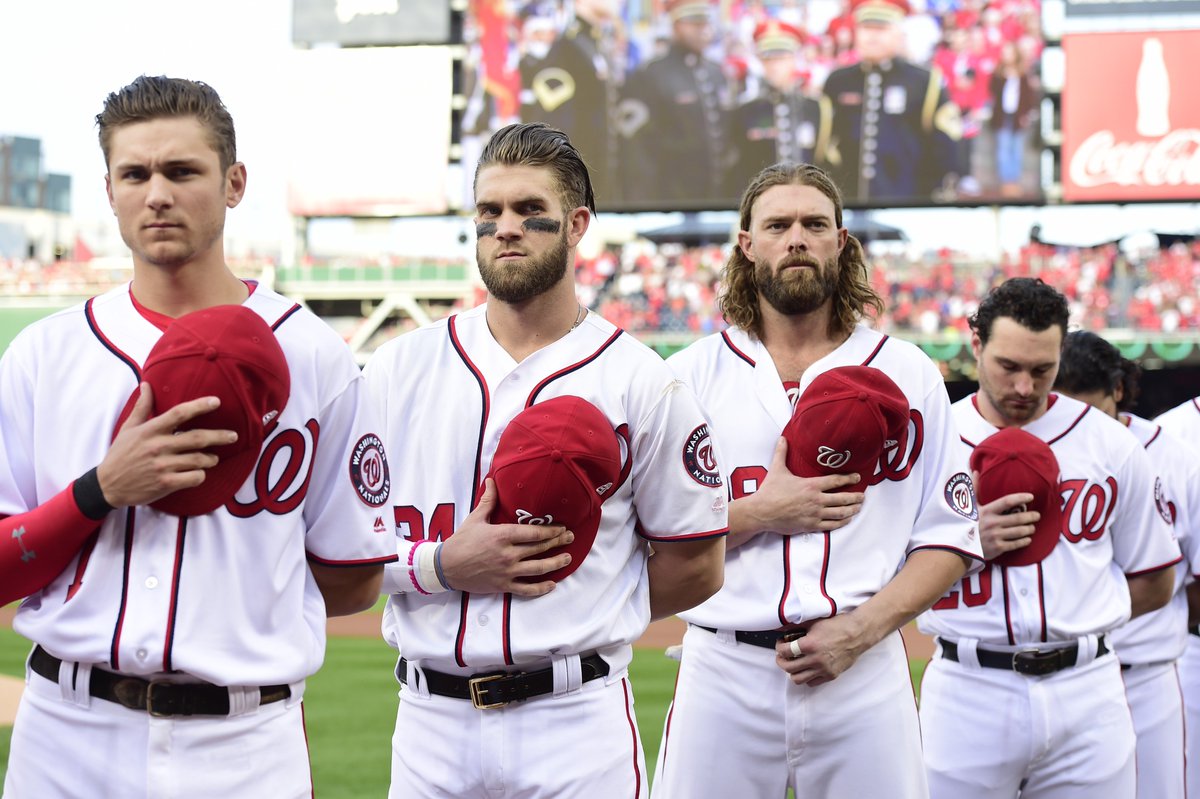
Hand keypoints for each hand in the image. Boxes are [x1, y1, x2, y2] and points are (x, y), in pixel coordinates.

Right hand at [97, 383, 236, 507]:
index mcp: (150, 431)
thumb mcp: (128, 429)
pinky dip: (201, 475)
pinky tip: (199, 473)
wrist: (108, 486)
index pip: (179, 413)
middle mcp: (158, 447)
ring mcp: (162, 466)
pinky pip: (194, 477)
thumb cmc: (120, 454)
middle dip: (219, 436)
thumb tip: (146, 385)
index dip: (199, 406)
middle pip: (197, 438)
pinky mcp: (165, 484)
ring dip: (211, 458)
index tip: (216, 401)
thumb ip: (142, 408)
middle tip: (233, 435)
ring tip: (213, 457)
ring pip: (199, 459)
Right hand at [439, 478, 574, 597]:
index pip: (534, 532)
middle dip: (558, 542)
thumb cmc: (461, 541)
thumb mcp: (475, 518)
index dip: (551, 530)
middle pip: (540, 548)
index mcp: (502, 535)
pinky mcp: (503, 585)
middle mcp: (508, 554)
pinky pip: (526, 589)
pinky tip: (552, 584)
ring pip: (538, 568)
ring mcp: (507, 571)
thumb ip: (488, 501)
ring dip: (555, 563)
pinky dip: (541, 588)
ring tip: (567, 558)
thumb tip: (492, 480)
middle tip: (571, 538)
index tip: (562, 527)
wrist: (446, 567)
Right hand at [740, 438, 863, 534]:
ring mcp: (815, 514)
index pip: (836, 481)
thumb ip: (781, 453)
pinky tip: (847, 519)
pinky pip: (831, 525)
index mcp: (811, 485)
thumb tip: (782, 438)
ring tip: (858, 507)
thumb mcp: (777, 469)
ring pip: (840, 513)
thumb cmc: (770, 491)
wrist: (762, 512)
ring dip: (852, 510)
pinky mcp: (811, 525)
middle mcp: (816, 500)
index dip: (849, 478)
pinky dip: (842, 522)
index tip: (858, 477)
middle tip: (862, 496)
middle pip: (843, 498)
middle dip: (856, 497)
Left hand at [774, 614, 869, 686]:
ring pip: (798, 679)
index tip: (781, 644)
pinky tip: (806, 668)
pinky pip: (812, 682)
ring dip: (792, 672)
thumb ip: (797, 627)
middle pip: (788, 668)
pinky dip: (806, 677)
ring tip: (793, 664)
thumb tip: (781, 627)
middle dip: (781, 661)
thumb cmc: (837, 625)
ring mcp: (823, 669)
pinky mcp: (831, 675)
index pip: (785, 651)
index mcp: (810, 645)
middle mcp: (815, 659)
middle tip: (782, 656)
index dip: (779, 647)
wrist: (858, 634)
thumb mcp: (815, 623)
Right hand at [974, 471, 1038, 560]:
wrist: (959, 546)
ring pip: (1019, 531)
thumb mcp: (969, 506)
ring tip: (1032, 527)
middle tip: (1037, 515)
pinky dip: (1024, 541)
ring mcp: (995, 536)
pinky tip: (1027, 539)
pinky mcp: (997, 548)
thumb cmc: (965, 523)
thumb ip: (974, 489)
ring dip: (1029, 529)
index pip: (1007, 501)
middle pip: (1018, 518)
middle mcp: (992, 523)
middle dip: (1031, 516)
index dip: (1021, 498)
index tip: (1030, 496)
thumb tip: (975, 471)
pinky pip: (1016, 544)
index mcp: (986, 511)